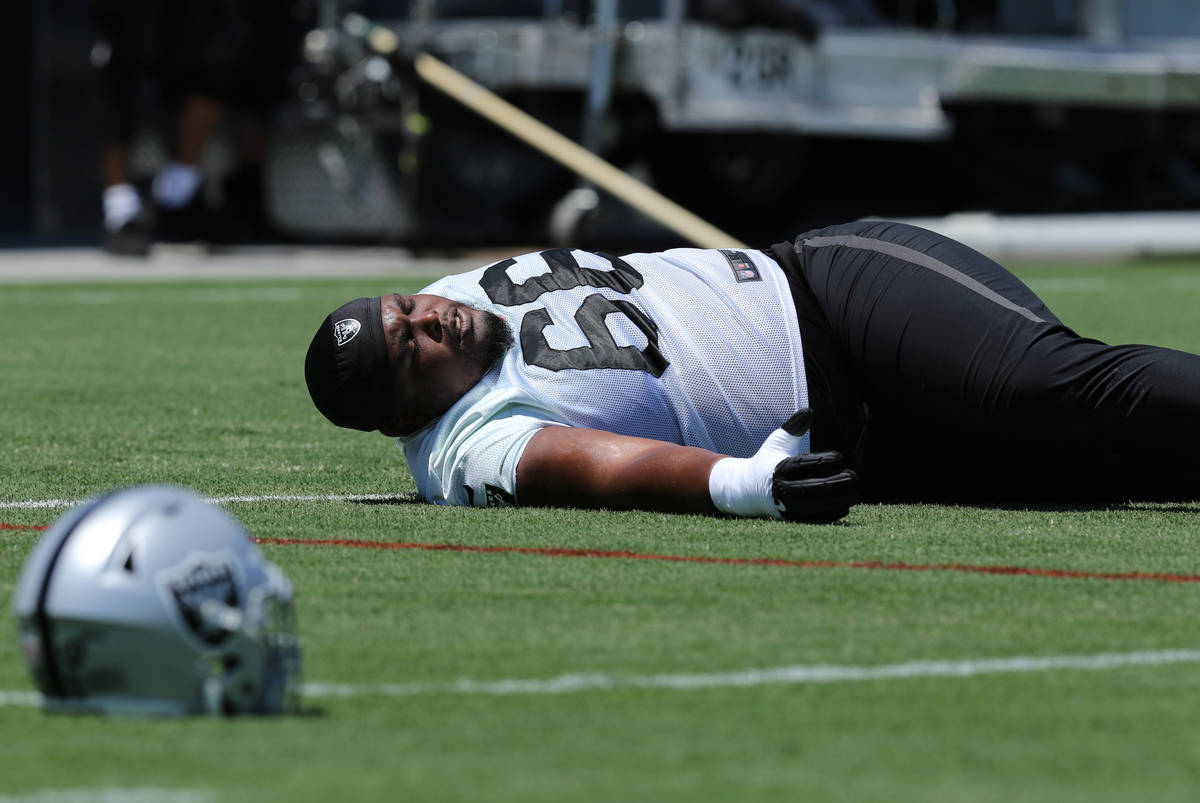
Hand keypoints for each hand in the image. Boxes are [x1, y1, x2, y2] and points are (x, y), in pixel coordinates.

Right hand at [708, 410, 859, 522]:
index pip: (802, 465)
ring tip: (855, 494)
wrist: (748, 489)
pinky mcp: (789, 518)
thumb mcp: (777, 441)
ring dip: (836, 501)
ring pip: (813, 506)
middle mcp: (780, 488)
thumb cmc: (768, 460)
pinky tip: (845, 507)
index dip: (822, 461)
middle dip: (835, 484)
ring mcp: (784, 506)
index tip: (840, 457)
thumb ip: (793, 427)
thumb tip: (809, 410)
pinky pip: (812, 519)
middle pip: (810, 488)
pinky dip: (829, 515)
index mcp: (778, 468)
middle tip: (854, 477)